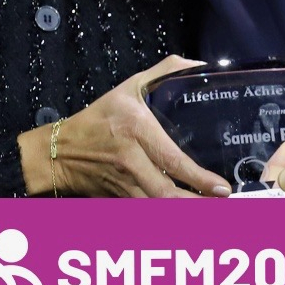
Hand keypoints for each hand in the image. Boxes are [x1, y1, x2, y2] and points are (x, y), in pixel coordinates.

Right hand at [18, 55, 231, 197]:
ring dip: (183, 215)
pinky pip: (145, 214)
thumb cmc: (101, 116)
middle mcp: (131, 161)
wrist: (61, 150)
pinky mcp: (118, 201)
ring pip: (157, 208)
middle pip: (167, 193)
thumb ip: (165, 72)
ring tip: (210, 216)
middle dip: (197, 204)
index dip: (199, 178)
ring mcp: (124, 185)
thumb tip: (199, 65)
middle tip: (223, 207)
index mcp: (136, 130)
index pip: (172, 159)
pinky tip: (183, 218)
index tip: (222, 188)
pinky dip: (164, 219)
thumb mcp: (130, 87)